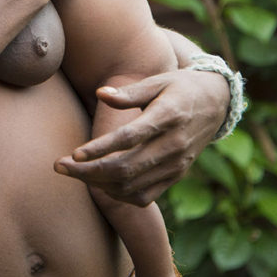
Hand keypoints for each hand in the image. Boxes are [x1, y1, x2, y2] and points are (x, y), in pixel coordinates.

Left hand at [54, 68, 230, 204]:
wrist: (217, 104)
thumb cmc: (179, 87)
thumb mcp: (158, 81)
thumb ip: (129, 92)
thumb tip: (101, 94)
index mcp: (169, 117)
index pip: (129, 138)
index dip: (100, 148)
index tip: (74, 154)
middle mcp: (174, 145)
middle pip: (126, 168)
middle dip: (88, 172)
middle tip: (59, 166)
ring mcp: (176, 165)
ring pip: (132, 186)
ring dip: (98, 183)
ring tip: (73, 172)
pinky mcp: (176, 176)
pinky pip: (144, 195)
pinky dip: (118, 194)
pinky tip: (98, 181)